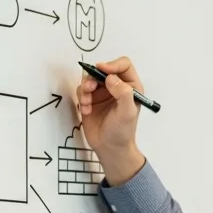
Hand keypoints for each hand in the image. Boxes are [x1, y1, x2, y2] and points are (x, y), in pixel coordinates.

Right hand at [76, 56, 145, 183]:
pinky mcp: (90, 99)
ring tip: (86, 103)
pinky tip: (86, 111)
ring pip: (90, 78)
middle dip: (93, 77)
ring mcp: (103, 92)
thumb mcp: (127, 113)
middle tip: (89, 88)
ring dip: (85, 88)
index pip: (123, 65)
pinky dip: (82, 98)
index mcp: (131, 86)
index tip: (102, 70)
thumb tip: (110, 78)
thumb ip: (123, 93)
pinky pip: (82, 90)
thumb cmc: (122, 131)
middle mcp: (117, 86)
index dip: (113, 64)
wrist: (110, 148)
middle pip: (102, 69)